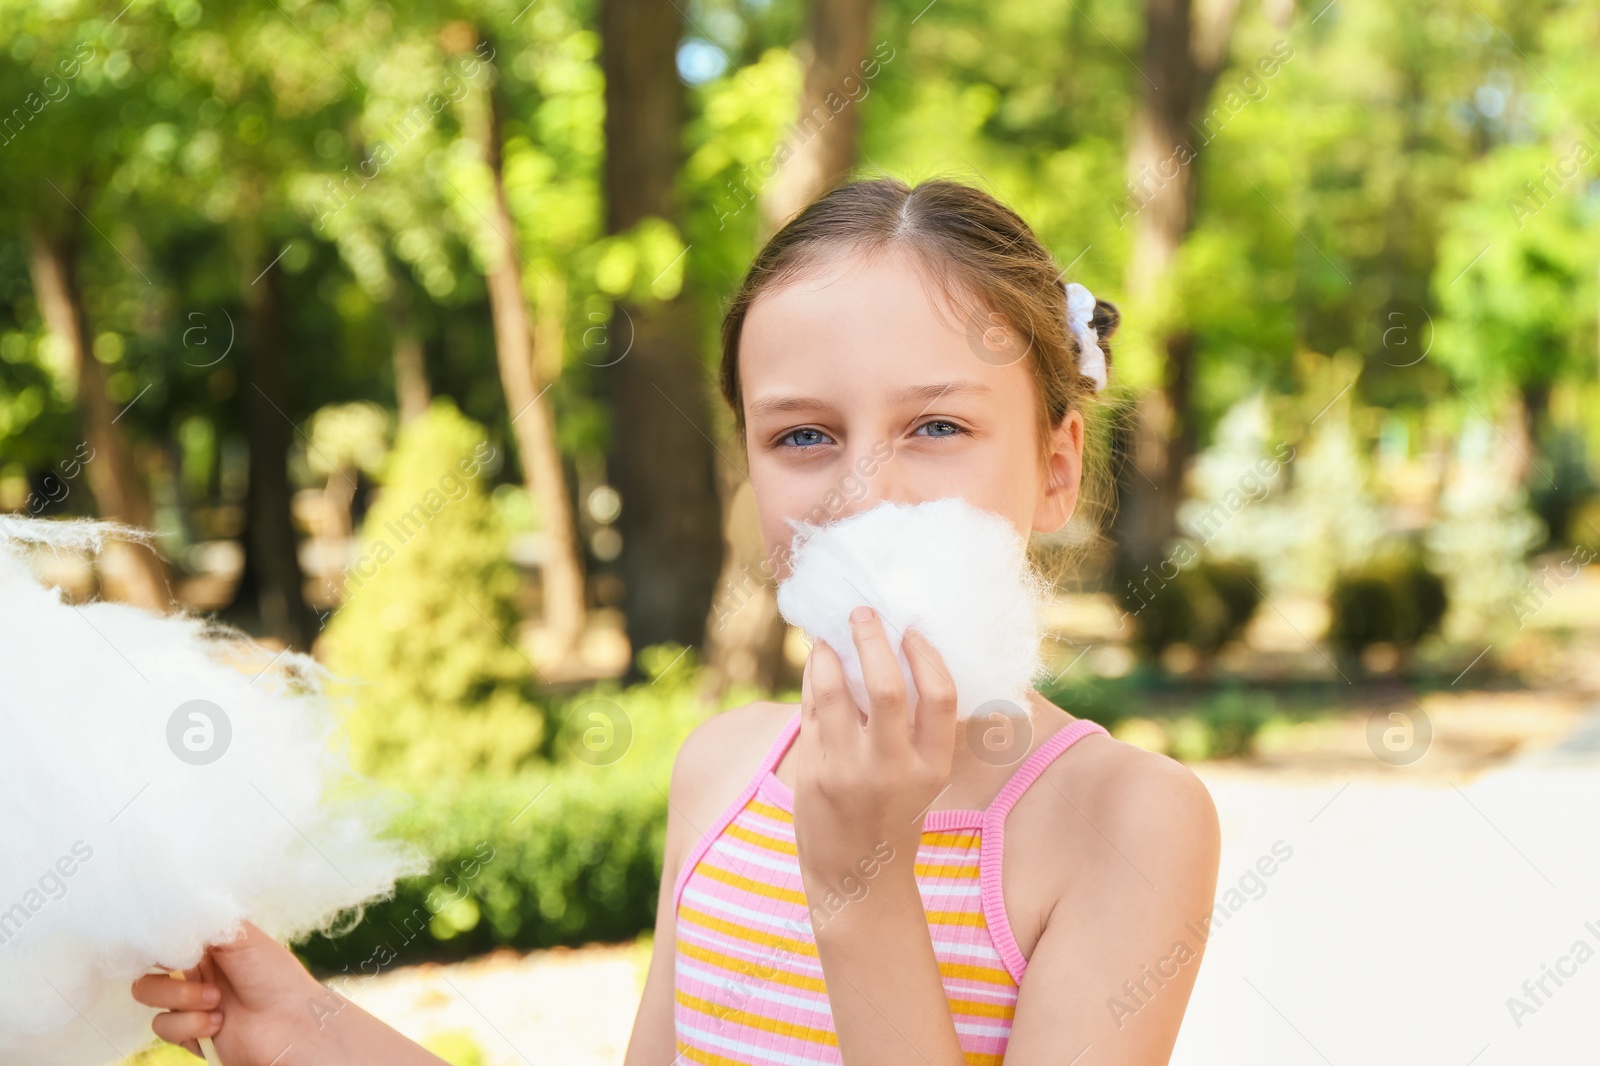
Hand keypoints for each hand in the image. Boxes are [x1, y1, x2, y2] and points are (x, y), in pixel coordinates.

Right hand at [132, 921, 323, 1063]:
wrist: (290, 1022)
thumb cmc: (273, 974)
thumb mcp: (240, 935)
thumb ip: (202, 922)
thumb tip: (167, 913)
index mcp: (206, 943)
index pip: (163, 935)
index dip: (156, 937)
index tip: (165, 941)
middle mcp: (193, 969)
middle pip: (146, 963)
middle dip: (163, 969)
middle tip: (189, 969)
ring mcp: (187, 1001)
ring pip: (146, 992)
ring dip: (179, 997)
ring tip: (215, 999)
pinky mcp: (187, 1031)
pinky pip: (162, 1026)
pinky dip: (190, 1023)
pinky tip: (219, 1021)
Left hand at [793, 606, 958, 886]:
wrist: (858, 880)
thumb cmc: (895, 817)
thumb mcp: (923, 778)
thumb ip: (914, 727)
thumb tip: (896, 653)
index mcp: (933, 766)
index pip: (941, 696)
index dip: (927, 654)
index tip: (913, 629)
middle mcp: (894, 768)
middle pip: (888, 686)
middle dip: (873, 639)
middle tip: (863, 611)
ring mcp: (849, 771)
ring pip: (837, 691)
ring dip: (832, 652)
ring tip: (830, 634)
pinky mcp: (815, 773)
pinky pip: (811, 710)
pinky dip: (814, 679)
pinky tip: (817, 663)